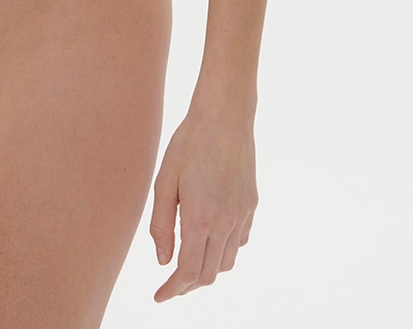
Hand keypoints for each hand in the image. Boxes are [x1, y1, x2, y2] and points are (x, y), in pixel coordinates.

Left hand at [149, 103, 256, 299]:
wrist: (225, 115)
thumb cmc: (189, 143)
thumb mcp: (164, 181)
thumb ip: (161, 225)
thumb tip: (163, 261)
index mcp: (200, 218)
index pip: (188, 272)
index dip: (173, 289)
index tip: (160, 296)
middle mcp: (226, 222)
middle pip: (209, 274)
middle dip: (188, 285)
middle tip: (170, 283)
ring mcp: (242, 214)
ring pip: (227, 262)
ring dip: (207, 270)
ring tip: (188, 262)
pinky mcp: (252, 204)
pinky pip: (239, 241)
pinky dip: (224, 250)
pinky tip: (210, 239)